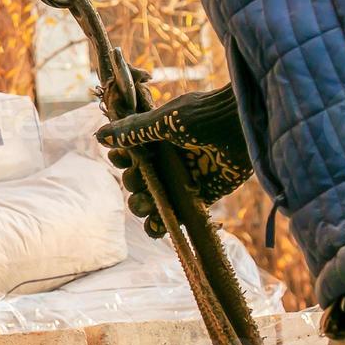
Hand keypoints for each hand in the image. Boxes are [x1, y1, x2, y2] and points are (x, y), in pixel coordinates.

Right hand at [96, 82, 251, 237]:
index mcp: (157, 138)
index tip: (122, 159)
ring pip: (154, 198)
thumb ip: (133, 131)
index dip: (121, 160)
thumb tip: (100, 136)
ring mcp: (183, 178)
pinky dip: (163, 224)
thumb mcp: (164, 121)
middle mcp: (168, 159)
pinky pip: (177, 214)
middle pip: (138, 179)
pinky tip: (154, 228)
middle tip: (138, 183)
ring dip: (143, 206)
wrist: (244, 125)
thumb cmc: (205, 115)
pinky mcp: (201, 195)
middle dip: (132, 184)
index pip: (129, 154)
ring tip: (145, 207)